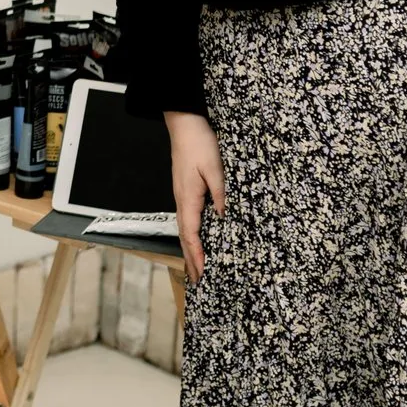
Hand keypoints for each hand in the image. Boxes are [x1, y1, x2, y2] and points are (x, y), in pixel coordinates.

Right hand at [166, 112, 225, 283]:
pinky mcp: (186, 191)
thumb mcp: (214, 168)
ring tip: (195, 268)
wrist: (184, 123)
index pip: (191, 234)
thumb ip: (220, 194)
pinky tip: (197, 240)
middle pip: (184, 237)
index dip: (197, 255)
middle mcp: (182, 201)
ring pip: (185, 230)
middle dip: (191, 260)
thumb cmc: (199, 143)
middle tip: (197, 282)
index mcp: (188, 198)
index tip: (203, 273)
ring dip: (189, 250)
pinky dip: (191, 236)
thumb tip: (225, 218)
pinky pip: (188, 220)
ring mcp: (182, 196)